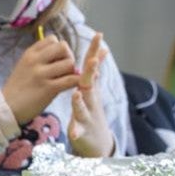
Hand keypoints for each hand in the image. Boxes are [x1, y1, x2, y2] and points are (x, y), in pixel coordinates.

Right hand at [2, 35, 78, 123]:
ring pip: (70, 63)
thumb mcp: (25, 65)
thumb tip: (62, 53)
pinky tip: (70, 86)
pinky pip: (71, 80)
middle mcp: (35, 61)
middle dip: (68, 56)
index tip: (57, 60)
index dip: (59, 48)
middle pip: (63, 47)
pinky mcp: (48, 88)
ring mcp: (41, 74)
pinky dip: (75, 82)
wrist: (6, 108)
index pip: (53, 39)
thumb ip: (40, 57)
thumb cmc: (18, 87)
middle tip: (65, 69)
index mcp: (29, 53)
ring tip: (65, 78)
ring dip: (72, 71)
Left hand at [69, 33, 114, 156]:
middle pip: (90, 83)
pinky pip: (78, 130)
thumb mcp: (93, 90)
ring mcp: (87, 115)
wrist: (96, 140)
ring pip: (83, 107)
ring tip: (76, 94)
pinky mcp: (82, 131)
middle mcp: (91, 99)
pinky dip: (76, 130)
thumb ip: (95, 72)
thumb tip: (102, 51)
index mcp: (89, 88)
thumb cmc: (90, 111)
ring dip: (80, 101)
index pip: (92, 66)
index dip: (95, 51)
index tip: (98, 35)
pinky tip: (72, 132)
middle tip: (92, 60)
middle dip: (92, 71)